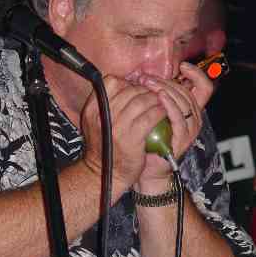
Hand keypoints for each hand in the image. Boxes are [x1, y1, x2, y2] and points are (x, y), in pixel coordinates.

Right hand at [80, 74, 166, 191]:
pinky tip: (163, 114)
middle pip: (129, 90)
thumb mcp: (95, 123)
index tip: (135, 89)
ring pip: (142, 101)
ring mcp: (117, 127)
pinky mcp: (132, 138)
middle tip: (153, 95)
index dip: (126, 82)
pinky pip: (150, 116)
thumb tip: (124, 84)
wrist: (104, 174)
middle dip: (144, 89)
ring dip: (155, 99)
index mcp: (92, 109)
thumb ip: (104, 104)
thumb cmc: (104, 147)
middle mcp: (103, 115)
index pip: (111, 82)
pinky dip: (160, 112)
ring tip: (160, 103)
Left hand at [135, 61, 213, 185]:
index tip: (183, 65)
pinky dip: (169, 105)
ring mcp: (190, 129)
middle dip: (168, 80)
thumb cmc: (149, 140)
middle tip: (147, 77)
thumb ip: (156, 97)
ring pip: (184, 102)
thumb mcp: (154, 114)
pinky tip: (159, 98)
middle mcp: (195, 118)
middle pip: (188, 91)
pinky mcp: (182, 139)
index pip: (204, 87)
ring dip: (166, 89)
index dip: (197, 74)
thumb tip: (145, 76)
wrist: (147, 168)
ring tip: (149, 84)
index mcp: (191, 110)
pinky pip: (179, 118)